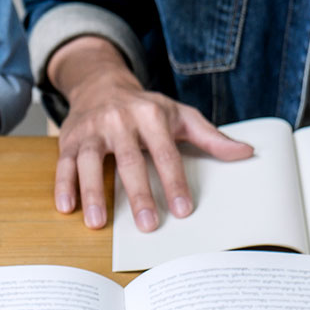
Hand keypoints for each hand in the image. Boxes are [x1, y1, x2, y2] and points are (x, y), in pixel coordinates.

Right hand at [49, 37, 252, 231]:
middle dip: (139, 194)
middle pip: (129, 161)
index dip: (174, 182)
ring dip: (93, 193)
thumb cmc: (145, 108)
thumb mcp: (179, 115)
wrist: (101, 84)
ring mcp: (92, 130)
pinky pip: (64, 164)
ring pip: (91, 163)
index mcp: (151, 115)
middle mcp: (120, 120)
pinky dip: (63, 186)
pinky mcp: (69, 140)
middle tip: (148, 224)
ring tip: (97, 223)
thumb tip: (245, 153)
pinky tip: (67, 208)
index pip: (165, 152)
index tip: (183, 210)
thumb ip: (210, 137)